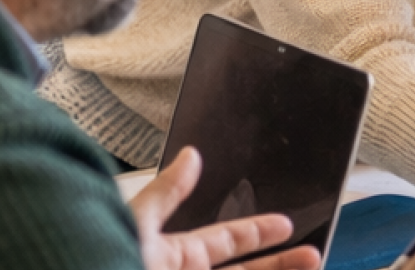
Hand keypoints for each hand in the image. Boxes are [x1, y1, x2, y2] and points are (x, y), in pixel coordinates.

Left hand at [133, 148, 321, 269]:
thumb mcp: (137, 224)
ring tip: (313, 268)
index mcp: (172, 256)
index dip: (256, 231)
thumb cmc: (101, 259)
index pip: (224, 242)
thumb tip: (189, 156)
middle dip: (279, 264)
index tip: (285, 224)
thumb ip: (166, 194)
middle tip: (312, 256)